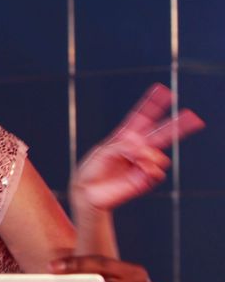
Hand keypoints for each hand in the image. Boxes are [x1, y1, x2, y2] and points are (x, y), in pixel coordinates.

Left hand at [71, 83, 203, 211]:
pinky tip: (142, 169)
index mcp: (125, 137)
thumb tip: (143, 148)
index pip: (141, 117)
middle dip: (177, 125)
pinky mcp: (145, 179)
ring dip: (148, 155)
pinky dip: (150, 167)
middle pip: (161, 134)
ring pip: (160, 156)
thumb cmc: (91, 169)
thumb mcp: (103, 150)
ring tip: (135, 159)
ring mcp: (142, 164)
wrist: (87, 191)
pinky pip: (158, 170)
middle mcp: (136, 149)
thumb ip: (123, 146)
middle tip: (194, 117)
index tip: (161, 90)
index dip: (152, 104)